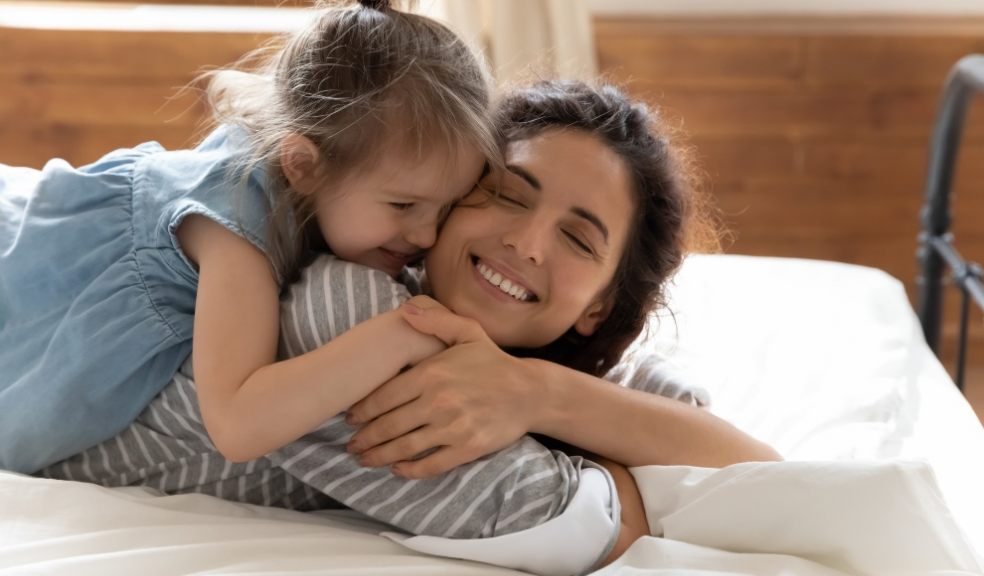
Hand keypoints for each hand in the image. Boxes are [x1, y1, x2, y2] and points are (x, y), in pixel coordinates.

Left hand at [345, 304, 538, 477]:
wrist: (530, 392)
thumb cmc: (494, 362)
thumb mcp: (468, 332)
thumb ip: (435, 320)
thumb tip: (405, 310)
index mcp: (432, 373)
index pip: (384, 395)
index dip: (362, 410)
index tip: (349, 418)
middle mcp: (438, 402)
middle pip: (389, 425)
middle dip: (365, 438)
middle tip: (350, 445)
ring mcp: (453, 427)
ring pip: (404, 447)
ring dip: (379, 456)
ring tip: (365, 460)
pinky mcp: (467, 448)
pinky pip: (431, 464)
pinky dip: (410, 470)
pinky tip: (397, 469)